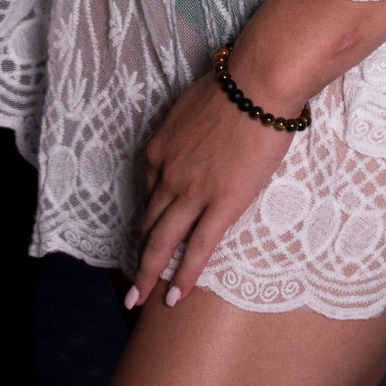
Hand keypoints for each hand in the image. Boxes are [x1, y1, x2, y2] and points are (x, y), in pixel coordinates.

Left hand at [127, 58, 294, 312]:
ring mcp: (192, 192)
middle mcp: (168, 175)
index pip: (148, 193)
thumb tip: (196, 136)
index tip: (150, 233)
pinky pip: (198, 248)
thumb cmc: (233, 87)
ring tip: (139, 300)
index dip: (148, 216)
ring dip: (148, 274)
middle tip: (129, 283)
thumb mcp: (192, 107)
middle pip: (148, 223)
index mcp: (160, 150)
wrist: (256, 86)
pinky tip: (175, 297)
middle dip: (138, 254)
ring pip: (163, 242)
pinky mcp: (222, 204)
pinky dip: (184, 275)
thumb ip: (187, 129)